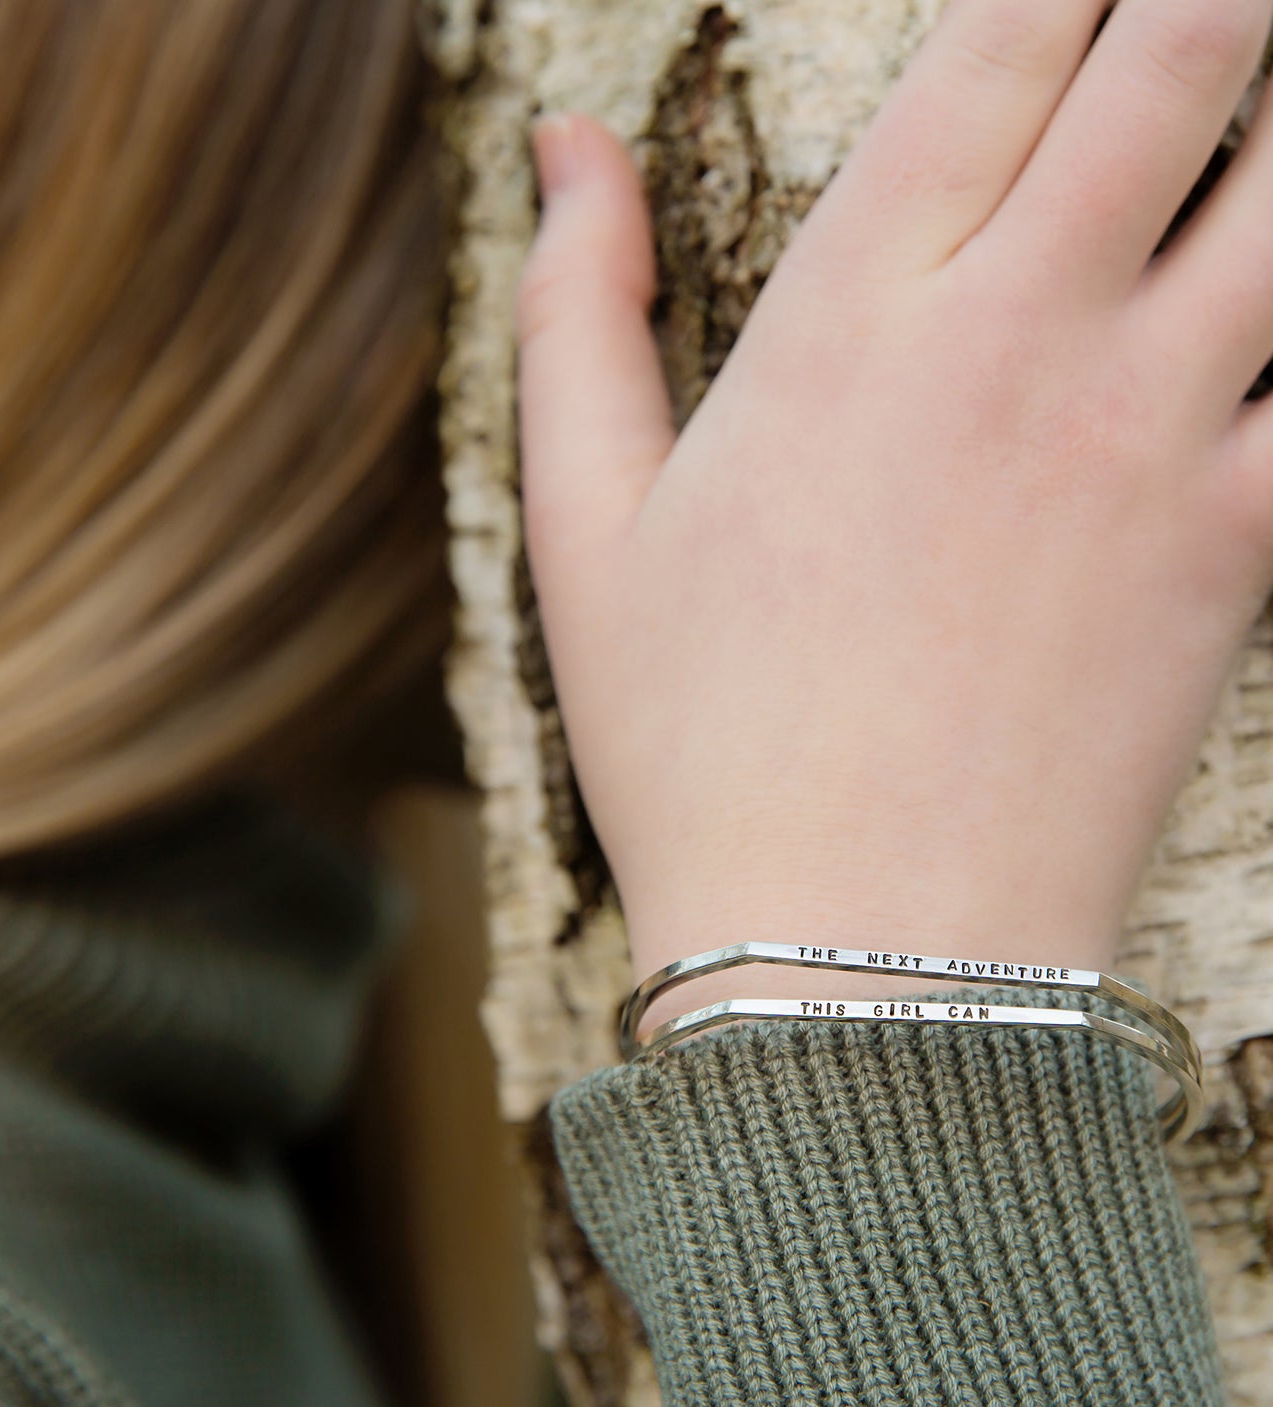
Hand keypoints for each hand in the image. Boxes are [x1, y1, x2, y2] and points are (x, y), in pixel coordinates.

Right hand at [516, 0, 1272, 1003]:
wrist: (853, 955)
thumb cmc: (692, 743)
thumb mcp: (582, 527)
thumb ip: (575, 306)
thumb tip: (562, 143)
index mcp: (850, 317)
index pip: (1006, 35)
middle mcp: (1023, 340)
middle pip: (1195, 47)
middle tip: (1190, 13)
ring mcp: (1158, 439)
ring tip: (1244, 133)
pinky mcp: (1243, 548)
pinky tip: (1272, 307)